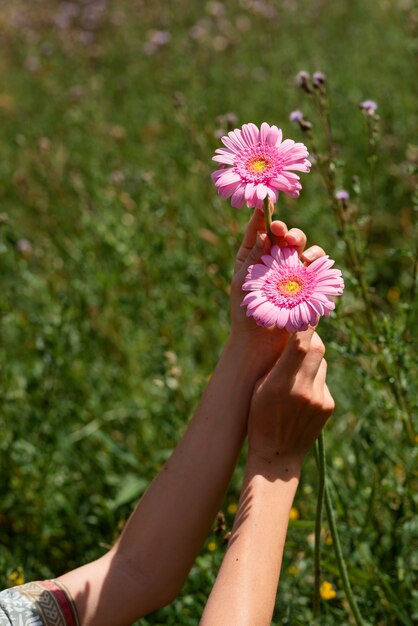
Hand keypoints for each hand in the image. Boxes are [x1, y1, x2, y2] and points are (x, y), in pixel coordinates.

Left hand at [230, 206, 325, 374]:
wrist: (261, 343)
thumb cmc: (245, 314)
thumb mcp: (242, 284)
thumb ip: (253, 259)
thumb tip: (265, 234)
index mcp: (253, 256)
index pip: (260, 230)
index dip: (264, 216)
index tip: (266, 206)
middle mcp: (275, 260)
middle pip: (284, 235)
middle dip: (286, 230)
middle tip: (282, 232)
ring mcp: (293, 271)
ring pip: (303, 247)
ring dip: (302, 243)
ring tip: (298, 250)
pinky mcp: (308, 284)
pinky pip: (317, 267)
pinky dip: (316, 261)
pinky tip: (310, 263)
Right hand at [247, 326, 333, 470]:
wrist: (277, 456)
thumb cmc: (258, 418)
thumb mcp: (258, 388)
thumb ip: (276, 363)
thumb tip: (292, 334)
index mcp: (278, 384)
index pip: (299, 344)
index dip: (304, 324)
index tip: (303, 309)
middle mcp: (303, 390)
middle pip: (317, 347)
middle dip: (309, 337)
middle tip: (298, 333)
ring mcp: (319, 398)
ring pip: (321, 362)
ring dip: (311, 358)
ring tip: (294, 369)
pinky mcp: (328, 405)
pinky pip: (323, 379)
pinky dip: (314, 377)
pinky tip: (301, 390)